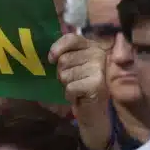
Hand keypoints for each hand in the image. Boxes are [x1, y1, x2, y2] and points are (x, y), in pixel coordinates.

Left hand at [49, 33, 111, 149]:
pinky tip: (79, 96)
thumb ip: (65, 54)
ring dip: (67, 85)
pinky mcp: (97, 84)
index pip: (71, 38)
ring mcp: (99, 68)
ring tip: (78, 88)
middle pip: (64, 59)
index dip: (57, 48)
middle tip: (74, 81)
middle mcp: (99, 53)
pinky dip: (70, 95)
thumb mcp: (74, 65)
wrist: (95, 111)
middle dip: (62, 73)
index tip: (51, 59)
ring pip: (65, 74)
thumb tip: (51, 55)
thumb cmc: (81, 85)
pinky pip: (70, 87)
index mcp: (93, 45)